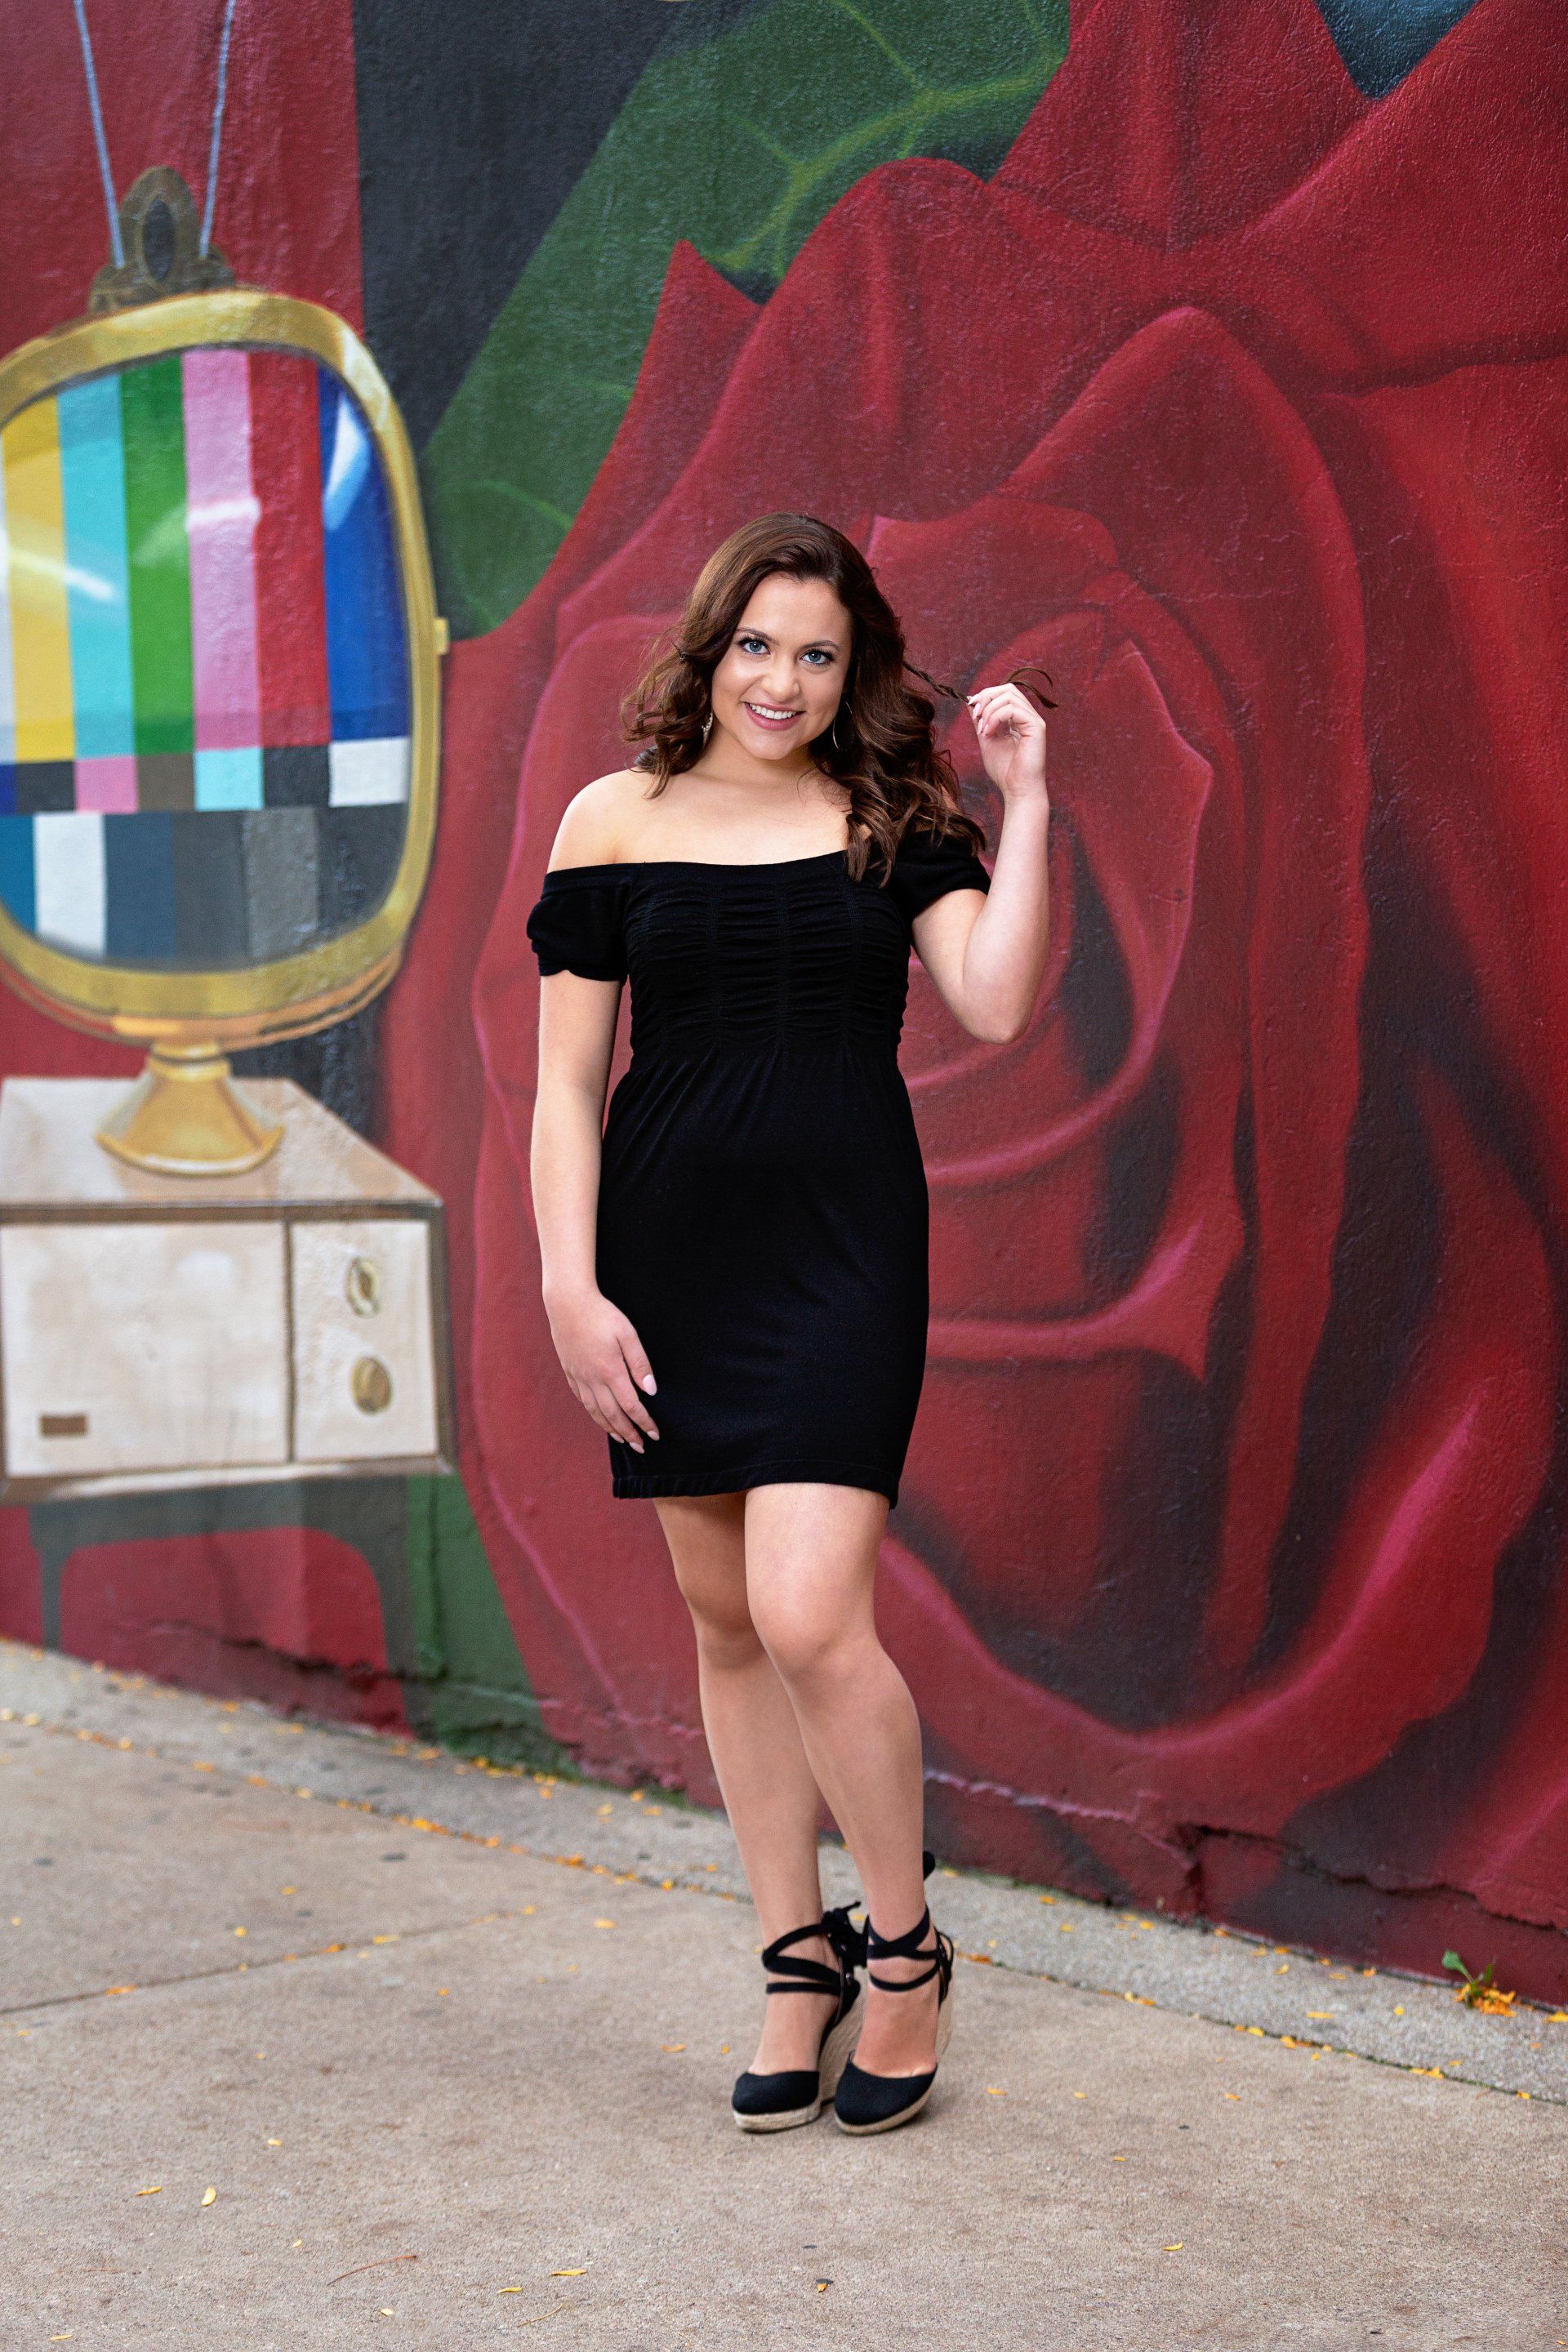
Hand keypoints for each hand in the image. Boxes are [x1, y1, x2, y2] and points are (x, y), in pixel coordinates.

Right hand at [544, 1285, 659, 1452]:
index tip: (655, 1434)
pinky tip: (599, 1416)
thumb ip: (640, 1364)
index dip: (644, 1422)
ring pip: (595, 1411)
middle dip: (628, 1433)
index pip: (631, 1406)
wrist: (567, 1302)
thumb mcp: (627, 1334)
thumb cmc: (602, 1315)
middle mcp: (593, 1379)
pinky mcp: (570, 1371)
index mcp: (610, 1371)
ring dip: (610, 1428)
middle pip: (612, 1415)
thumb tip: (650, 1390)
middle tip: (640, 1446)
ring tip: (622, 1439)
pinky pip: (582, 1399)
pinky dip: (593, 1413)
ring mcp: (579, 1377)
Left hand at [966, 681, 1047, 806]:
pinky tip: (989, 733)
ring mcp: (1034, 720)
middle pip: (1008, 689)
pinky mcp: (1037, 727)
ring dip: (989, 710)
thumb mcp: (986, 739)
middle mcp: (1028, 716)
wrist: (1017, 790)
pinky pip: (1012, 709)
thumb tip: (971, 700)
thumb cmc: (1004, 771)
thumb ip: (981, 720)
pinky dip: (996, 717)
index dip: (986, 695)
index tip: (973, 711)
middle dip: (987, 697)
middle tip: (976, 715)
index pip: (1004, 692)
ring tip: (983, 731)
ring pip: (1009, 696)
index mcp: (1019, 718)